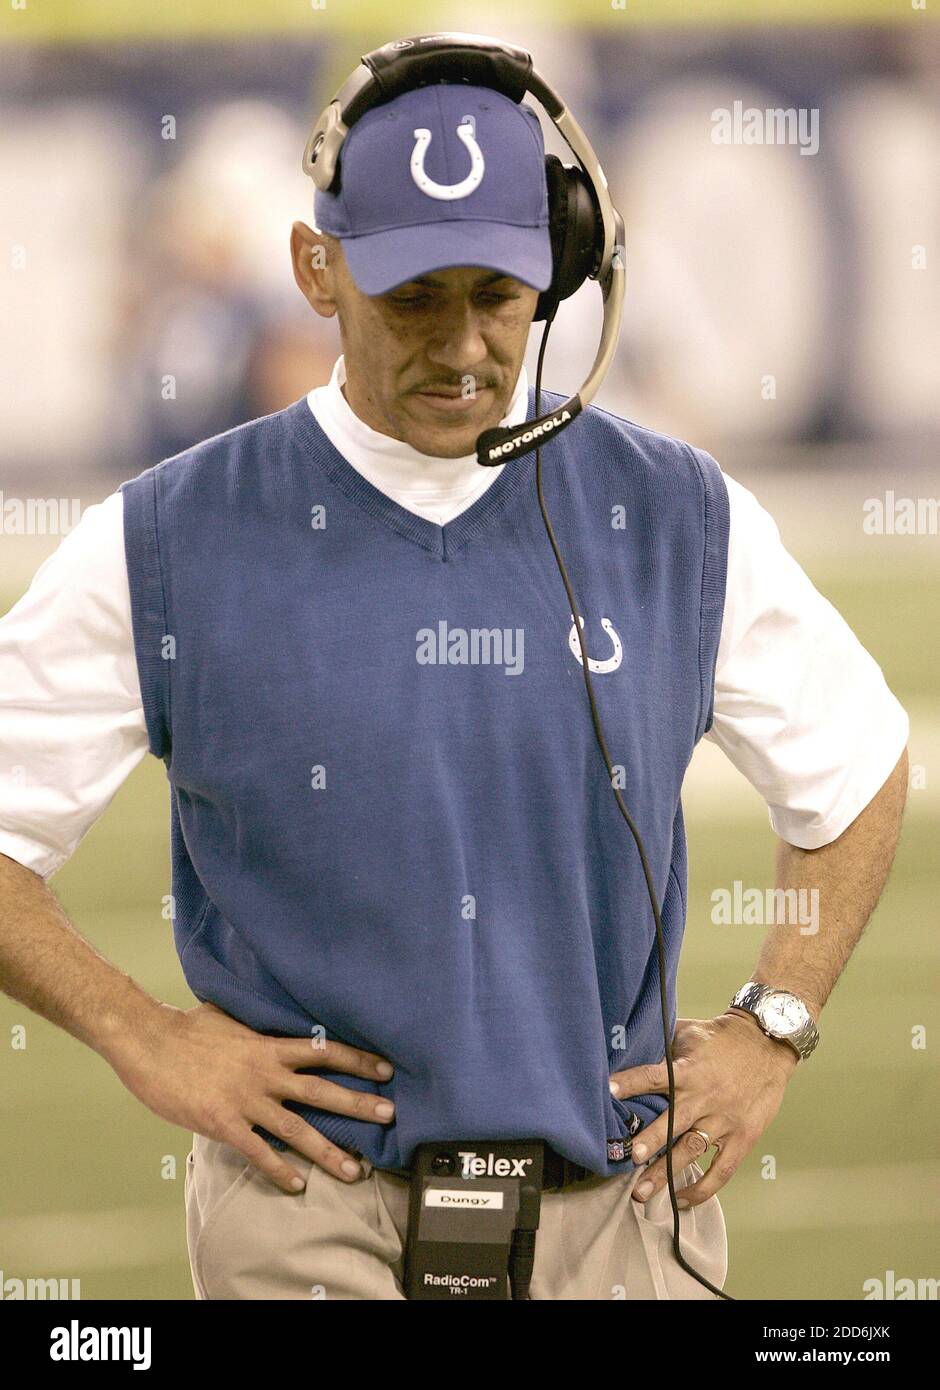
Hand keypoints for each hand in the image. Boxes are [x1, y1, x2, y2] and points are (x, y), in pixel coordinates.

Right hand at [104, 1000, 394, 1192]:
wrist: (149, 1042)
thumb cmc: (187, 1028)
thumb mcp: (231, 1016)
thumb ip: (257, 1023)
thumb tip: (271, 1012)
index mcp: (269, 1046)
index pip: (324, 1051)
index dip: (358, 1059)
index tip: (386, 1069)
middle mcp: (266, 1074)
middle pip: (322, 1090)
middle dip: (358, 1104)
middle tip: (390, 1116)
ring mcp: (246, 1100)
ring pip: (297, 1128)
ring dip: (328, 1150)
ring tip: (355, 1170)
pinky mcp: (223, 1123)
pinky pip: (258, 1151)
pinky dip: (279, 1170)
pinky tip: (297, 1185)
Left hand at [609, 1011, 797, 1208]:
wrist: (766, 1045)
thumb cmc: (721, 1038)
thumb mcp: (689, 1032)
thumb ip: (661, 1042)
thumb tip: (626, 1041)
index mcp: (689, 1070)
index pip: (655, 1076)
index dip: (631, 1082)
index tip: (608, 1090)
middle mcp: (704, 1097)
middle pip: (673, 1122)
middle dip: (650, 1141)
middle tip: (629, 1157)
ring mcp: (724, 1121)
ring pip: (692, 1151)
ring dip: (666, 1172)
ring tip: (642, 1192)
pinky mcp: (742, 1138)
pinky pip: (721, 1170)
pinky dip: (703, 1189)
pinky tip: (681, 1199)